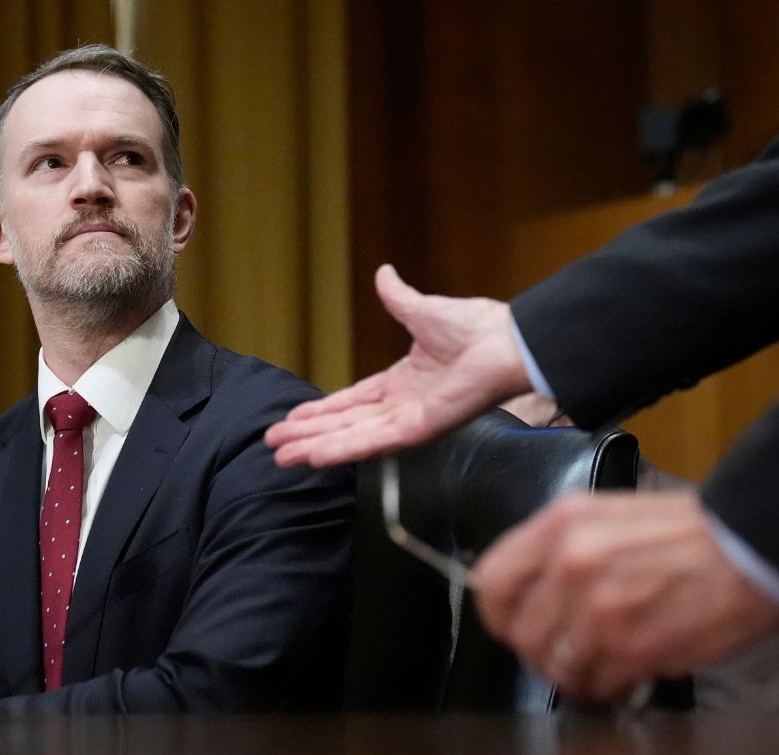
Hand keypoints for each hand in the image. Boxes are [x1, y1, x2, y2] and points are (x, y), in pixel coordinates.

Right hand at [266, 264, 529, 466]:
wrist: (506, 342)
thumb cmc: (477, 328)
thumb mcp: (423, 310)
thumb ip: (398, 299)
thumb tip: (384, 273)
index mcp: (402, 383)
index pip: (351, 402)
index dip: (321, 411)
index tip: (292, 419)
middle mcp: (401, 407)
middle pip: (343, 425)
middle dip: (307, 435)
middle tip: (273, 445)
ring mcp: (408, 422)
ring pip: (350, 438)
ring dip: (315, 447)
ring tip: (282, 457)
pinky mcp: (417, 430)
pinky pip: (372, 442)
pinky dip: (343, 449)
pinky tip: (315, 456)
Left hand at [472, 490, 778, 701]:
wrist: (752, 546)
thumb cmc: (685, 531)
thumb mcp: (603, 516)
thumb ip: (557, 549)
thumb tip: (526, 592)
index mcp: (560, 526)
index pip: (490, 583)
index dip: (500, 613)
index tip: (514, 624)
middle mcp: (571, 564)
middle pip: (520, 634)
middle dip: (541, 651)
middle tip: (566, 651)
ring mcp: (600, 609)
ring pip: (555, 666)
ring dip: (575, 674)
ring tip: (600, 663)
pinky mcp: (632, 648)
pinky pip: (596, 684)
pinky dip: (608, 686)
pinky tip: (628, 669)